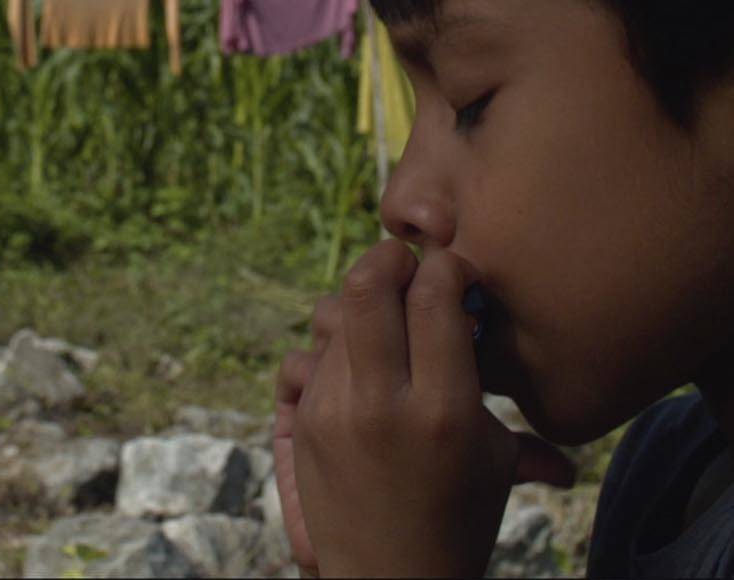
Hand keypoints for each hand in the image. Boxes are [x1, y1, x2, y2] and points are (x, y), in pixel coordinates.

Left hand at [273, 240, 574, 576]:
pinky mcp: (303, 420)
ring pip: (334, 313)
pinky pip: (312, 352)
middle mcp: (384, 405)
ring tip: (387, 319)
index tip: (455, 270)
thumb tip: (498, 326)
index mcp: (445, 410)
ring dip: (362, 303)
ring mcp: (334, 411)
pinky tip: (360, 361)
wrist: (389, 579)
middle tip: (405, 264)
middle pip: (368, 287)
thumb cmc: (458, 517)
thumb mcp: (494, 459)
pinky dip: (337, 344)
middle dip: (387, 259)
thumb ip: (502, 390)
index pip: (436, 298)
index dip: (447, 266)